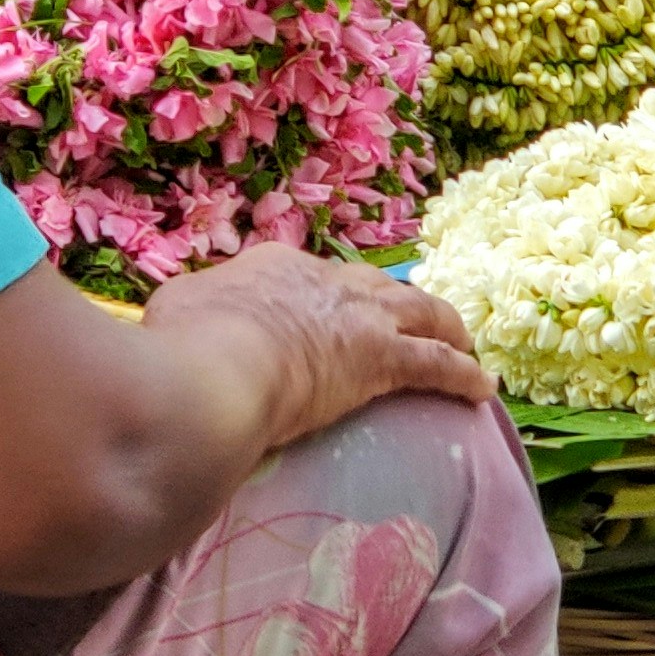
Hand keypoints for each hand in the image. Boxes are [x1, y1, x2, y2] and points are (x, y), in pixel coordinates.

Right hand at [143, 248, 492, 452]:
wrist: (217, 370)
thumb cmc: (185, 347)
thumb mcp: (172, 312)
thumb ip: (188, 310)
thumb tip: (178, 318)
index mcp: (273, 267)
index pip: (309, 276)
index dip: (322, 298)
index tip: (324, 319)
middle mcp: (325, 281)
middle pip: (375, 286)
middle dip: (395, 303)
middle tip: (408, 323)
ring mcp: (360, 317)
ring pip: (422, 313)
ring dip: (446, 327)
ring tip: (464, 344)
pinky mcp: (383, 359)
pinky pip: (437, 365)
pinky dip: (463, 375)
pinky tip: (482, 388)